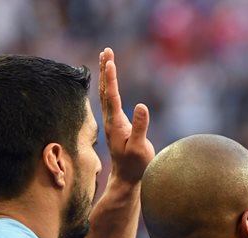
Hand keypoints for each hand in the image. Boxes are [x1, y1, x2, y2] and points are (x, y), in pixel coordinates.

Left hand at [98, 47, 153, 183]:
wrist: (126, 178)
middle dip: (106, 69)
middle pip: (106, 90)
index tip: (110, 61)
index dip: (111, 78)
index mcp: (115, 123)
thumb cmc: (135, 164)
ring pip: (106, 93)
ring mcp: (112, 121)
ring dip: (106, 75)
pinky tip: (110, 81)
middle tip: (107, 51)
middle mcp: (110, 120)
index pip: (112, 96)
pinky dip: (109, 86)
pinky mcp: (116, 124)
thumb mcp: (140, 147)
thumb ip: (140, 127)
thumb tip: (142, 105)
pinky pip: (110, 100)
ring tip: (106, 58)